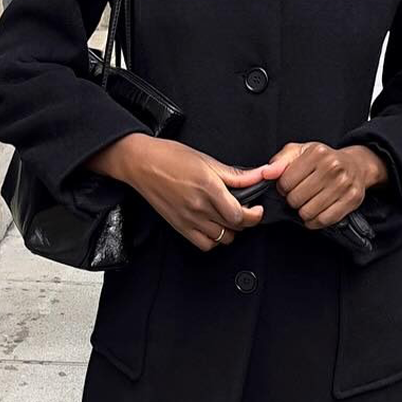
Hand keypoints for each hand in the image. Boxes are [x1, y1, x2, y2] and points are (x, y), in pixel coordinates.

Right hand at [90, 133, 265, 251]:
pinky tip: (214, 227)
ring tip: (229, 217)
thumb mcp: (207, 160)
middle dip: (246, 220)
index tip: (257, 208)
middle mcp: (199, 206)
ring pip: (222, 238)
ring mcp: (188, 219)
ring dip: (230, 230)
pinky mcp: (179, 227)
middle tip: (245, 210)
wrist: (142, 164)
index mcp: (209, 187)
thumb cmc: (170, 157)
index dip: (254, 215)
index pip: (239, 214)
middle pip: (234, 227)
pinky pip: (204, 245)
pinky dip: (214, 240)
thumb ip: (235, 174)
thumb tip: (259, 176)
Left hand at [258, 141, 387, 230]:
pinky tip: (314, 214)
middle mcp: (332, 167)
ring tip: (307, 203)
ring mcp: (344, 184)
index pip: (286, 181)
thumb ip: (280, 161)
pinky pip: (324, 220)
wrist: (355, 165)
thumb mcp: (299, 152)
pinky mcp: (353, 200)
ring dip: (303, 212)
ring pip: (308, 212)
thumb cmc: (323, 160)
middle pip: (296, 198)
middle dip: (293, 200)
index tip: (288, 186)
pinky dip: (315, 221)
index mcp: (317, 153)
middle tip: (299, 195)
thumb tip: (266, 173)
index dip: (282, 187)